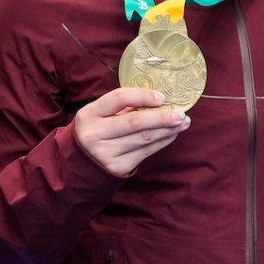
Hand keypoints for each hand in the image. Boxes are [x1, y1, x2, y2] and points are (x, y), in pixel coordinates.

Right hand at [72, 87, 189, 176]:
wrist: (81, 162)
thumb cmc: (97, 129)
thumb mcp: (100, 114)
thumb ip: (124, 106)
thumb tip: (160, 100)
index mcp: (88, 114)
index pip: (119, 99)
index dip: (143, 96)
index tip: (162, 97)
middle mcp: (94, 134)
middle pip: (135, 122)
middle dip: (162, 117)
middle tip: (181, 113)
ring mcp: (105, 153)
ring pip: (144, 138)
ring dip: (167, 130)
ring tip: (182, 123)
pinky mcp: (117, 167)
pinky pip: (145, 152)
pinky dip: (161, 142)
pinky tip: (170, 135)